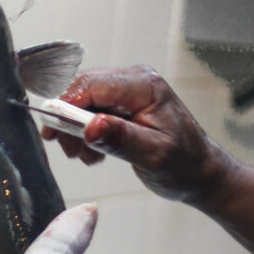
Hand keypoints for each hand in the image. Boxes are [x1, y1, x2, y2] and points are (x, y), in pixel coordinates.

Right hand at [42, 66, 232, 203]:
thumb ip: (121, 139)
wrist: (200, 173)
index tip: (53, 131)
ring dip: (76, 130)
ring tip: (85, 156)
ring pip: (83, 101)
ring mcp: (127, 91)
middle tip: (70, 151)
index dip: (68, 106)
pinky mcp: (122, 103)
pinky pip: (91, 110)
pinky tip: (94, 152)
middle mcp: (134, 81)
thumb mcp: (153, 155)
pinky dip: (86, 132)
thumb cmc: (184, 164)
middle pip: (84, 90)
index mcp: (144, 86)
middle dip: (70, 121)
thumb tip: (90, 127)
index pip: (93, 85)